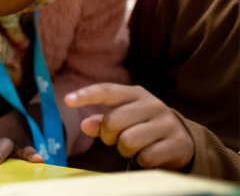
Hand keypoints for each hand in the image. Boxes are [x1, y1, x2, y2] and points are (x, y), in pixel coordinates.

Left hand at [65, 83, 194, 169]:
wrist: (182, 140)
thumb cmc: (142, 126)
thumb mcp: (122, 119)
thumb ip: (101, 121)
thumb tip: (85, 124)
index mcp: (136, 93)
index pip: (107, 90)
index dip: (86, 95)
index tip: (67, 100)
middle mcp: (153, 104)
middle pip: (114, 121)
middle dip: (108, 136)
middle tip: (115, 139)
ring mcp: (167, 123)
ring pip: (129, 141)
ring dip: (125, 150)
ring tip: (133, 147)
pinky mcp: (178, 143)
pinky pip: (146, 157)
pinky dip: (142, 160)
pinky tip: (148, 155)